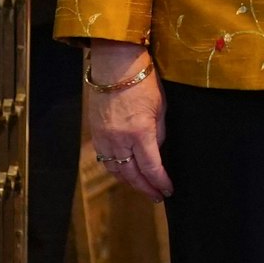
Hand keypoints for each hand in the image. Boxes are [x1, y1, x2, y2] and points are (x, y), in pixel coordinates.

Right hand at [85, 40, 172, 201]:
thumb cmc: (143, 82)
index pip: (151, 167)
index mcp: (140, 133)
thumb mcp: (160, 107)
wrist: (115, 66)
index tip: (168, 190)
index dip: (160, 182)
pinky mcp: (95, 134)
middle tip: (156, 197)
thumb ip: (159, 132)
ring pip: (116, 170)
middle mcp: (119, 140)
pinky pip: (105, 160)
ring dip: (130, 182)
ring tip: (142, 187)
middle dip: (145, 188)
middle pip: (132, 174)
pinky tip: (125, 172)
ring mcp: (104, 138)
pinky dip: (116, 169)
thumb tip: (158, 151)